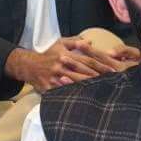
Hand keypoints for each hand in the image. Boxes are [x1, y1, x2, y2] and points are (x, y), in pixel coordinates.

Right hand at [10, 37, 131, 90]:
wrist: (28, 66)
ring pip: (75, 83)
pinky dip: (73, 95)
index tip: (112, 69)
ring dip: (88, 86)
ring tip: (102, 90)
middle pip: (83, 72)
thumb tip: (90, 41)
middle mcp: (61, 66)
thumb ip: (75, 41)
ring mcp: (55, 78)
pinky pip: (63, 92)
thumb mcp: (59, 44)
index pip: (86, 60)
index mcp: (65, 55)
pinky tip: (84, 98)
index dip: (100, 65)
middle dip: (98, 77)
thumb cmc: (47, 54)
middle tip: (112, 81)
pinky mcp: (49, 88)